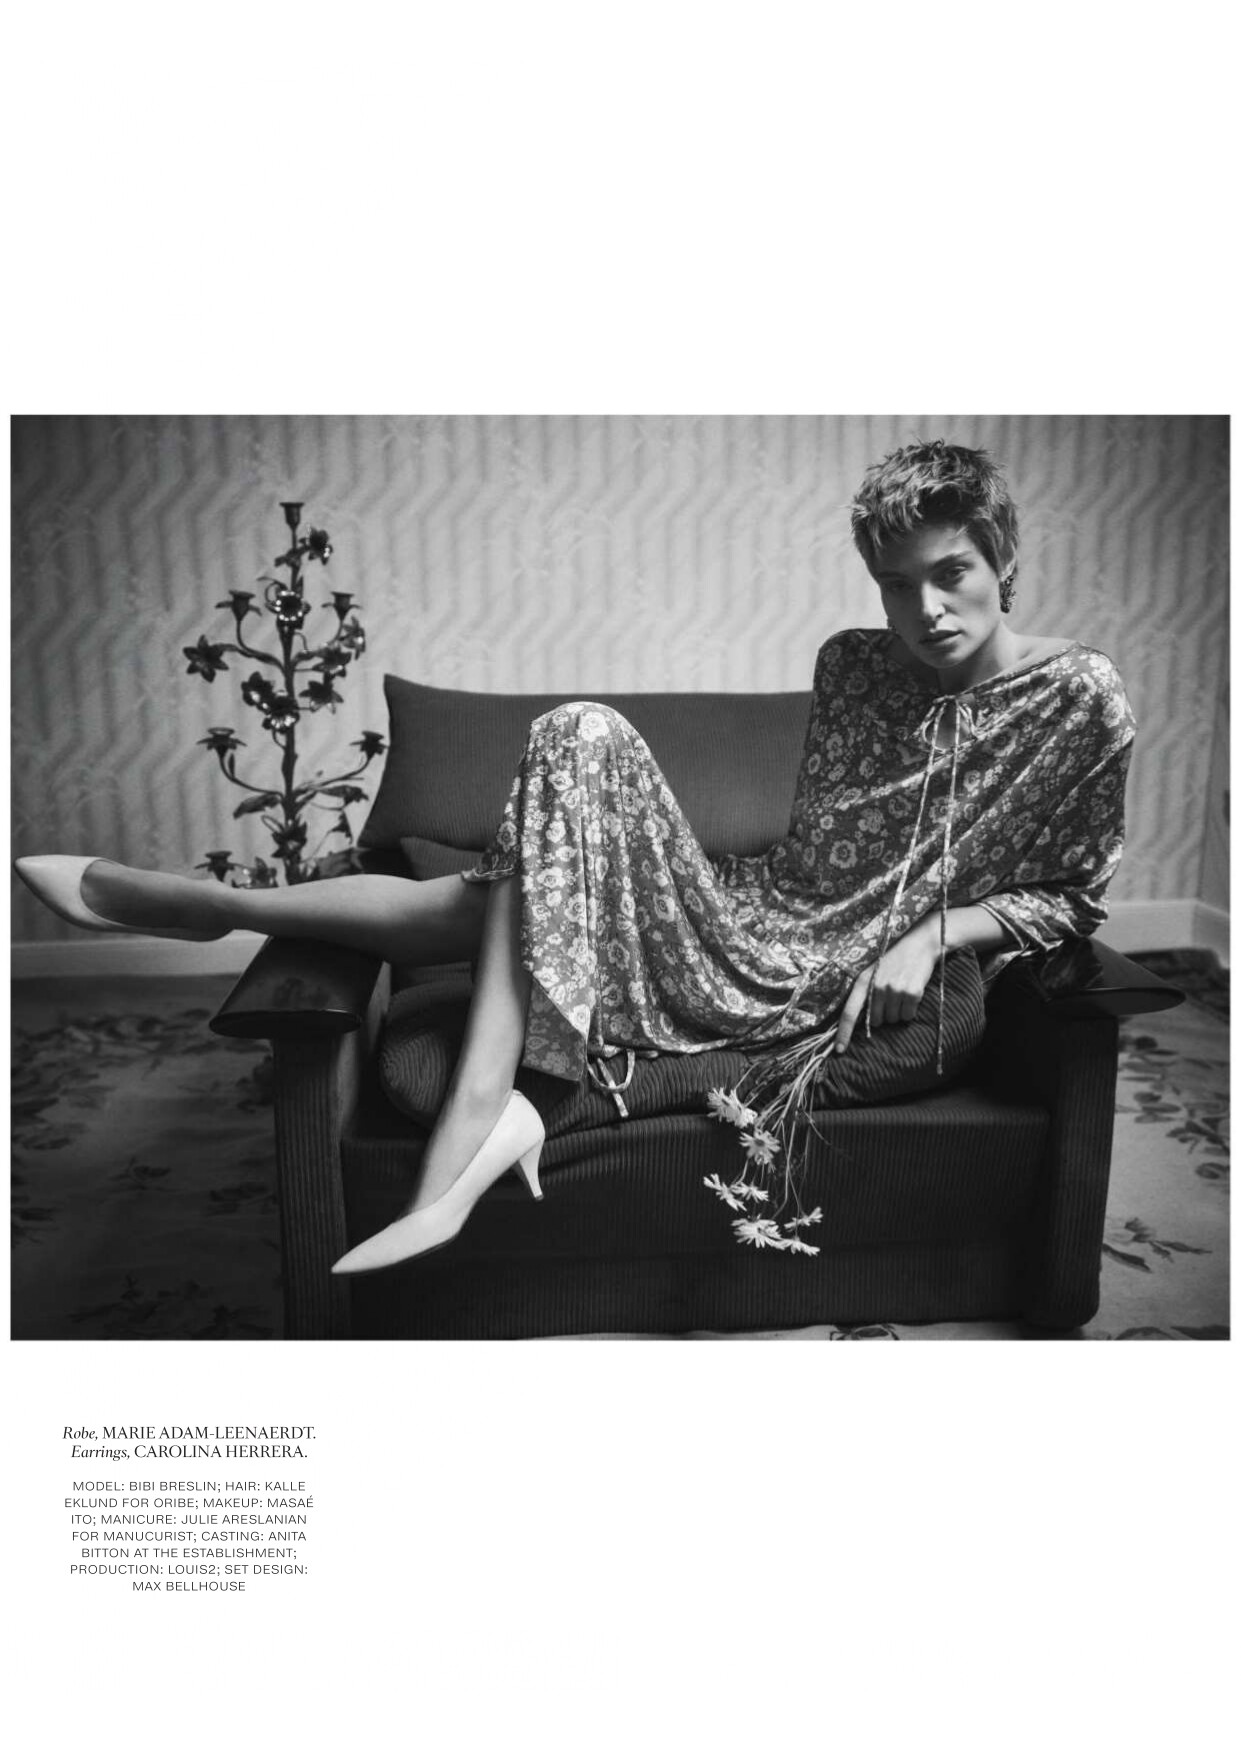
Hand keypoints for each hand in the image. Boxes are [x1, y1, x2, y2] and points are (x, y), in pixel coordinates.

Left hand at [835, 920, 939, 1053]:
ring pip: (893, 1019)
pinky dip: (910, 1010)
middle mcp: (877, 987)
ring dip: (897, 1012)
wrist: (920, 944)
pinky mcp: (912, 992)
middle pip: (875, 1021)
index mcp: (863, 981)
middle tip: (890, 997)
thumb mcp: (872, 970)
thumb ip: (864, 992)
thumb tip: (858, 1020)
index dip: (844, 1033)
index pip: (849, 1012)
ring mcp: (895, 990)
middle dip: (882, 1015)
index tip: (840, 1051)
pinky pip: (908, 1015)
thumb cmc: (894, 958)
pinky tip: (911, 993)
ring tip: (901, 992)